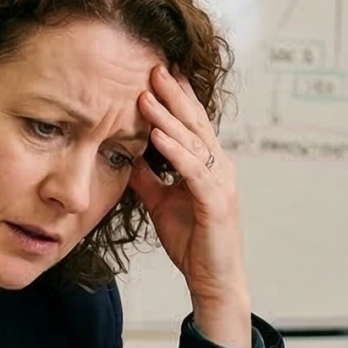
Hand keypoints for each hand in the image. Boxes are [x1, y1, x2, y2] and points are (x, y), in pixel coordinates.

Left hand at [129, 66, 250, 343]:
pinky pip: (193, 170)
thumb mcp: (162, 202)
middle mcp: (218, 168)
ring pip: (193, 142)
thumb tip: (127, 155)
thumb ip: (148, 177)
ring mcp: (220, 183)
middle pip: (194, 123)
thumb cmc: (193, 242)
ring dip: (169, 117)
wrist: (213, 280)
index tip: (157, 72)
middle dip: (173, 94)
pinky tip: (158, 136)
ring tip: (148, 94)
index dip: (176, 97)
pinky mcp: (216, 202)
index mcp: (207, 165)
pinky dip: (175, 151)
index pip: (191, 123)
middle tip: (154, 67)